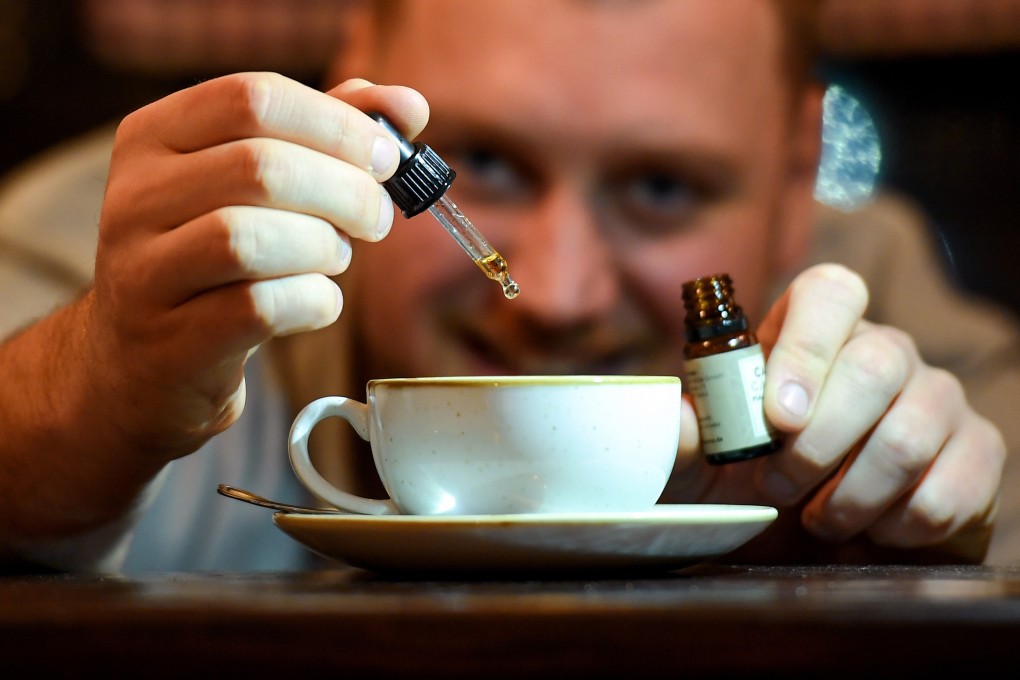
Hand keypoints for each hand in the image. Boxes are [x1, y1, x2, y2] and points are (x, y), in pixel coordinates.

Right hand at [84, 73, 428, 459]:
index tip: (387, 156)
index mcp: (154, 136)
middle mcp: (135, 197)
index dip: (338, 124)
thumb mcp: (259, 185)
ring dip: (322, 247)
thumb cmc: (219, 258)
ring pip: (249, 237)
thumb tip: (409, 106)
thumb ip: (329, 134)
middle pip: (260, 167)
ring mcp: (142, 271)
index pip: (253, 98)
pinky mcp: (170, 339)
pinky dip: (313, 301)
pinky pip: (259, 308)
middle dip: (345, 191)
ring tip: (336, 257)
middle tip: (377, 217)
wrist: (148, 360)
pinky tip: (319, 302)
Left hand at [672, 263, 1004, 560]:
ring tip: (817, 519)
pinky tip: (868, 529)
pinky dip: (893, 528)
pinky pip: (944, 493)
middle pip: (874, 366)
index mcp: (819, 330)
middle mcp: (887, 350)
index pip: (829, 292)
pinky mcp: (977, 452)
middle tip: (776, 487)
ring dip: (850, 497)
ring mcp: (939, 397)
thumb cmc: (757, 476)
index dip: (805, 348)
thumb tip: (676, 418)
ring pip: (909, 437)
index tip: (776, 416)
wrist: (818, 534)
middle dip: (816, 444)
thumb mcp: (710, 458)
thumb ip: (690, 435)